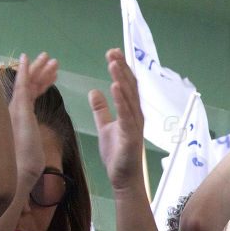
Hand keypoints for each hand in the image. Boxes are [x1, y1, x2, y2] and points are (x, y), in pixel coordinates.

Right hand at [8, 52, 55, 187]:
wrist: (17, 172)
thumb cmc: (24, 166)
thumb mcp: (31, 150)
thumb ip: (31, 143)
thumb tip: (36, 149)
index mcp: (19, 117)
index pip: (32, 95)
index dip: (42, 82)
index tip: (51, 74)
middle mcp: (15, 109)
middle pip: (30, 85)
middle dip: (41, 71)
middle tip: (52, 60)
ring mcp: (16, 108)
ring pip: (29, 82)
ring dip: (40, 68)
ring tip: (52, 59)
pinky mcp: (19, 108)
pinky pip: (22, 84)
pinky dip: (25, 70)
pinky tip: (28, 58)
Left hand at [91, 49, 144, 194]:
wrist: (123, 178)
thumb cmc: (117, 155)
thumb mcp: (105, 127)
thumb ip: (101, 110)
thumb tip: (94, 91)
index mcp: (130, 112)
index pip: (126, 85)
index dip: (120, 68)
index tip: (112, 53)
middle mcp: (135, 115)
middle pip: (130, 86)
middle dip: (121, 68)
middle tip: (112, 52)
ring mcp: (135, 125)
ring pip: (129, 97)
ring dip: (121, 78)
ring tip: (113, 63)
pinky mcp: (131, 136)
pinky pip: (126, 114)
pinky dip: (121, 99)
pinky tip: (115, 86)